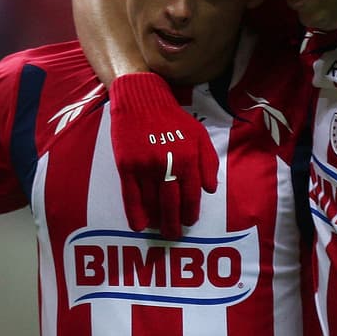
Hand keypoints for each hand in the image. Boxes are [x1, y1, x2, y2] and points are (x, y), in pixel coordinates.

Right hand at [108, 72, 217, 238]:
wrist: (141, 100)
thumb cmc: (172, 118)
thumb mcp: (198, 135)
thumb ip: (208, 163)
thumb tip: (210, 190)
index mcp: (188, 159)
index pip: (191, 195)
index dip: (191, 212)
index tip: (190, 222)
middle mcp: (168, 165)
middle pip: (171, 204)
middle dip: (174, 223)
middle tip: (174, 235)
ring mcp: (145, 167)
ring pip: (152, 203)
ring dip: (156, 219)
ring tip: (159, 228)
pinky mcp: (126, 166)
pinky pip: (131, 196)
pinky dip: (135, 213)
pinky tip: (138, 225)